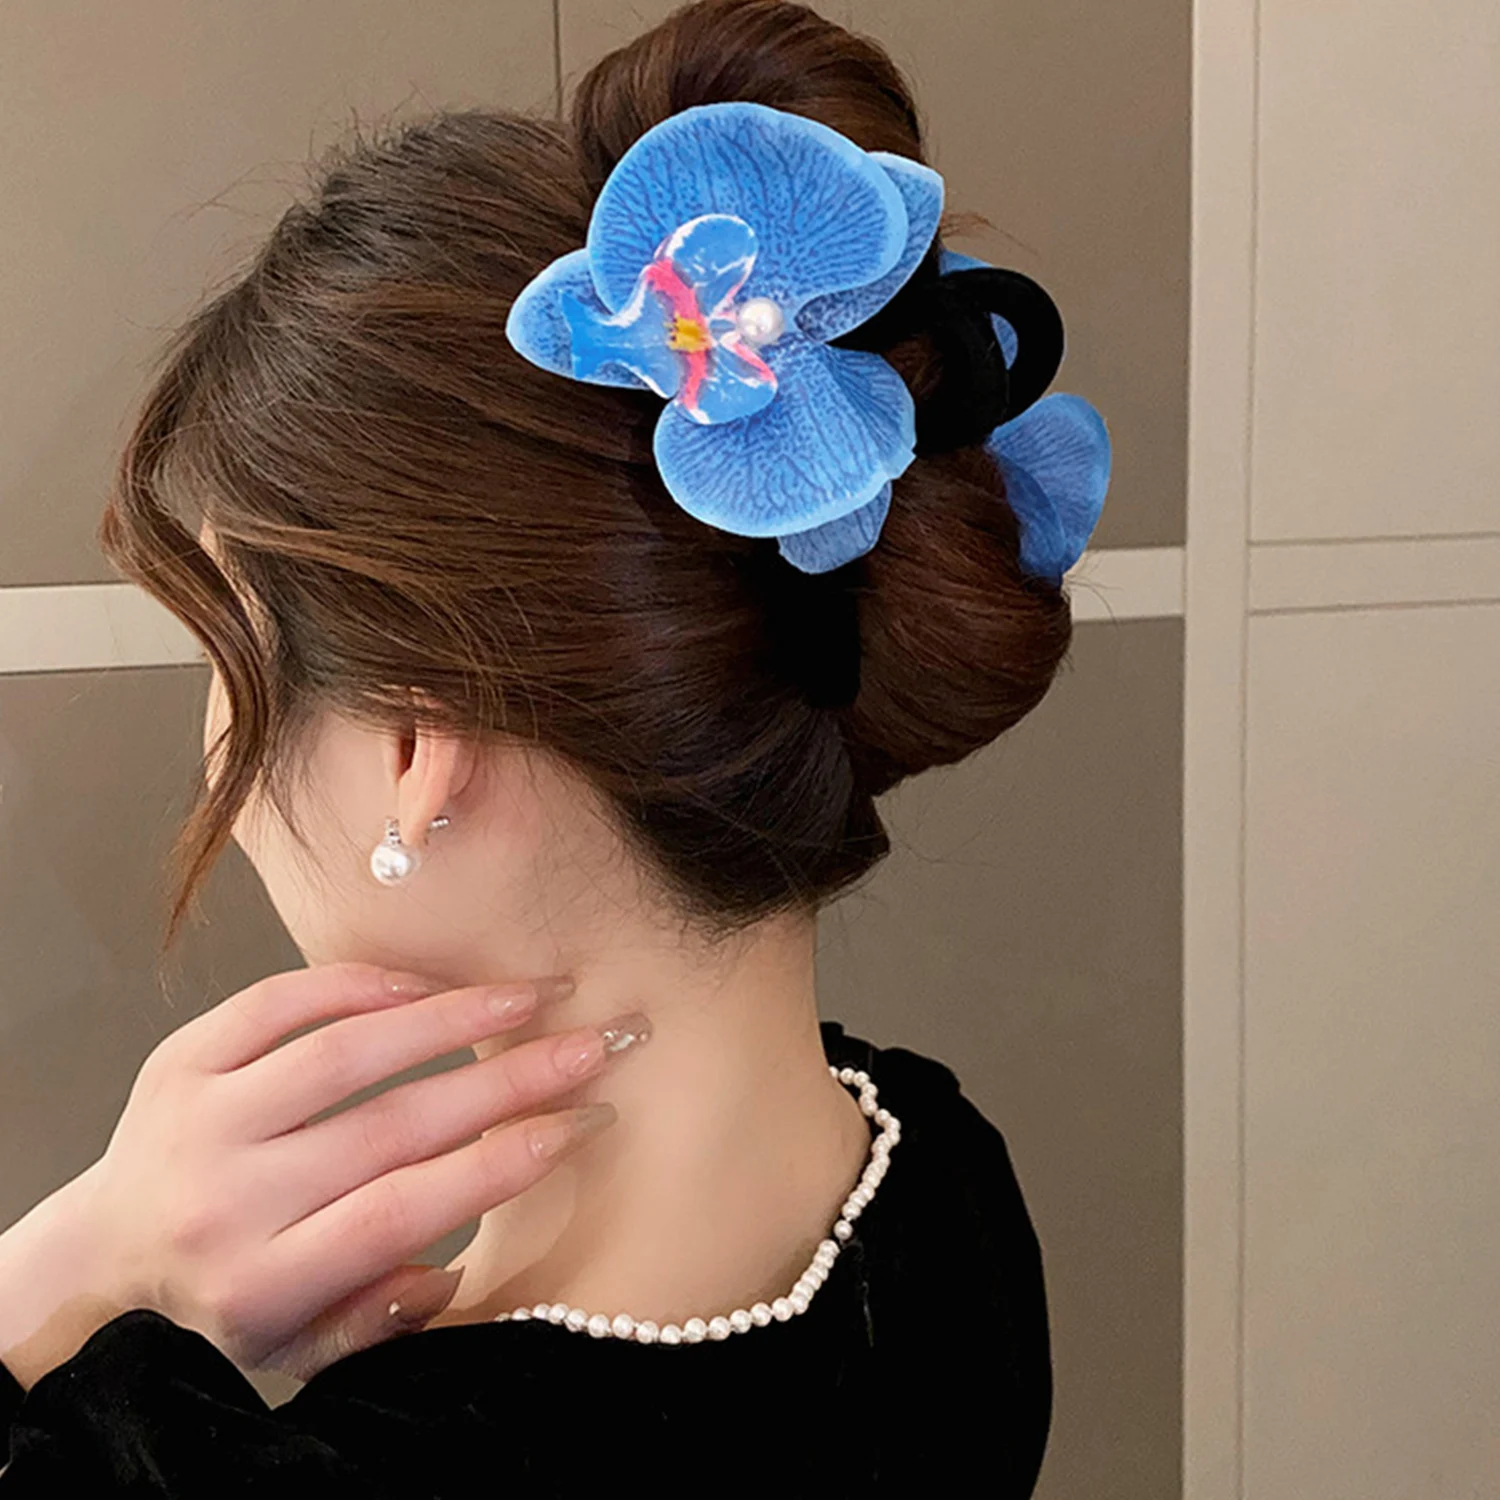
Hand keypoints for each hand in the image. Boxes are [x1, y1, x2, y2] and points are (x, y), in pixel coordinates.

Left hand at [63, 963, 624, 1381]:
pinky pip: (277, 1003)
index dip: (504, 1161)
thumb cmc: (225, 1301)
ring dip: (448, 1016)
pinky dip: (357, 983)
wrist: (104, 1257)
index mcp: (263, 1280)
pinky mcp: (178, 1061)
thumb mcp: (300, 1348)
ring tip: (525, 995)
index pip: (404, 1211)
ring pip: (343, 1052)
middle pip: (391, 1125)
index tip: (584, 1122)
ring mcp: (198, 1121)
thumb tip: (448, 1270)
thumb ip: (377, 1319)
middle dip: (509, 1079)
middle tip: (588, 1045)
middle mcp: (226, 1198)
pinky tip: (423, 983)